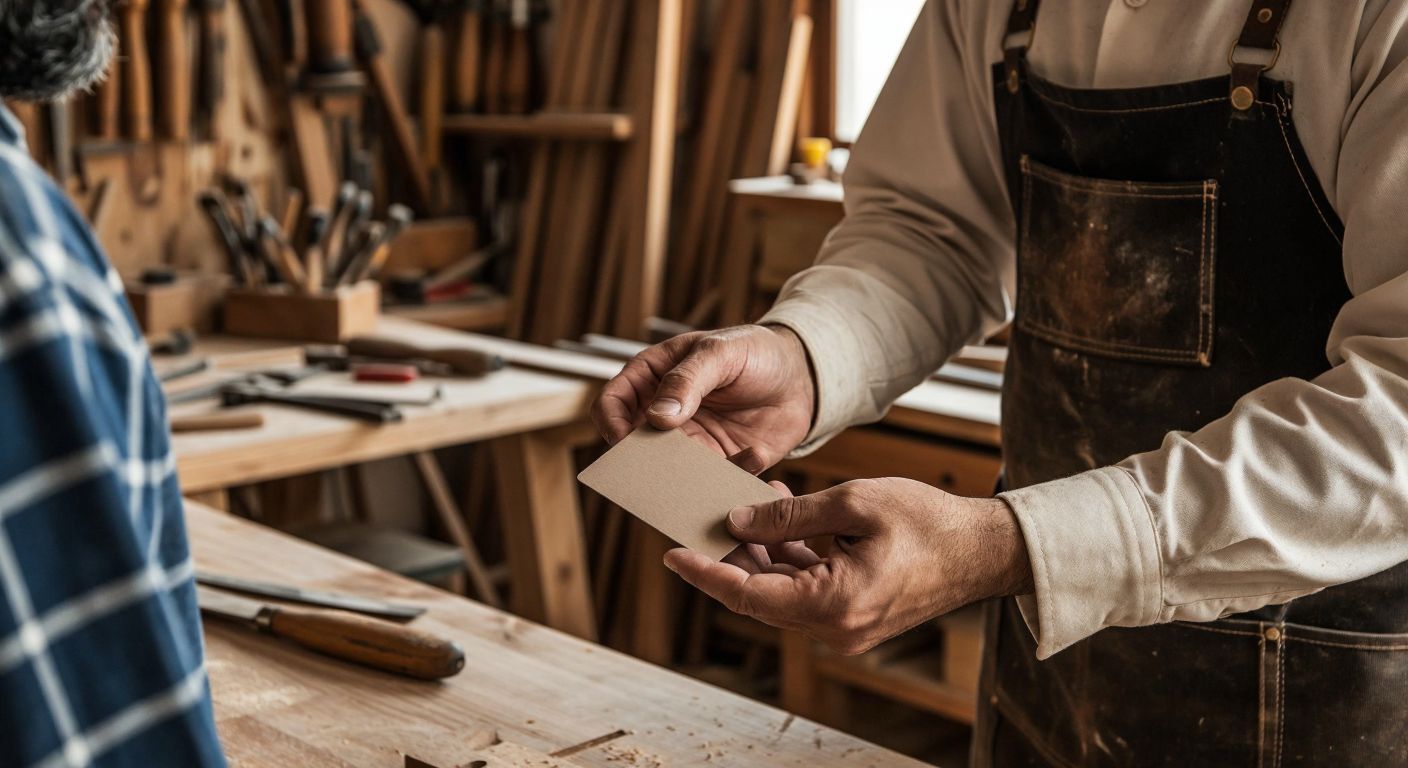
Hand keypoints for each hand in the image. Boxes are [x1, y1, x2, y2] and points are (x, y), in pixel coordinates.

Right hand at [592, 325, 814, 469]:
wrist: (802, 374)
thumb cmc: (754, 351)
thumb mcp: (720, 352)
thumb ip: (687, 381)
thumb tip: (657, 419)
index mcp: (651, 379)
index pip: (611, 405)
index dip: (612, 425)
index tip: (627, 441)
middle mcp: (663, 416)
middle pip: (634, 449)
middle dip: (644, 465)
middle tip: (666, 472)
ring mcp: (690, 444)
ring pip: (670, 474)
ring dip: (687, 480)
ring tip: (717, 468)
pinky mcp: (719, 465)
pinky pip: (711, 483)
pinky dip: (729, 479)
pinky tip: (754, 455)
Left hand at [665, 478, 1033, 654]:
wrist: (984, 550)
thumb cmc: (928, 522)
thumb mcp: (852, 503)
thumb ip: (789, 516)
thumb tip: (736, 521)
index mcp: (832, 603)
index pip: (747, 594)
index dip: (705, 572)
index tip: (671, 553)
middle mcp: (834, 627)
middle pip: (760, 594)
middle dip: (731, 554)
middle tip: (703, 516)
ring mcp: (845, 625)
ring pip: (782, 590)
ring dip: (762, 551)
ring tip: (751, 502)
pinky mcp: (855, 615)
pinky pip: (808, 588)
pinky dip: (792, 556)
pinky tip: (784, 515)